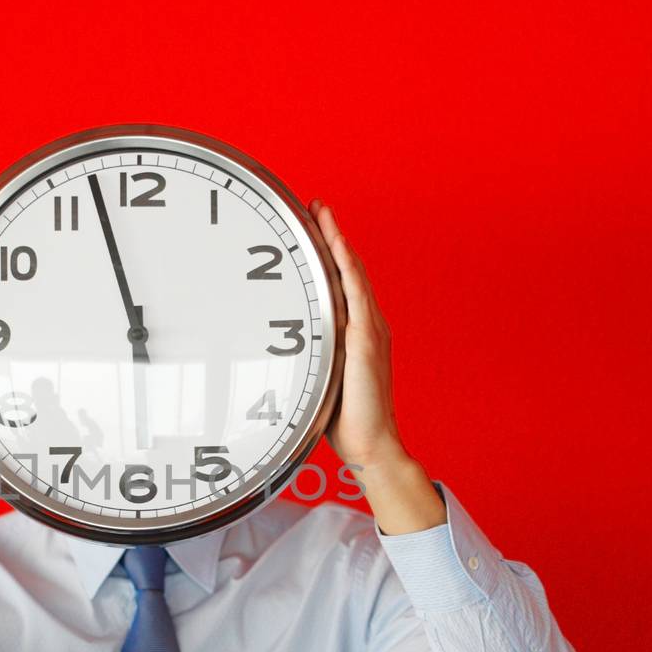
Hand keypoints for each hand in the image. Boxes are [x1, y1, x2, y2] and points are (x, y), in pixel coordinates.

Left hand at [309, 199, 401, 470]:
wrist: (370, 444)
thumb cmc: (344, 420)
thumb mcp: (322, 379)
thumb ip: (310, 357)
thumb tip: (281, 349)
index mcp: (357, 333)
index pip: (343, 283)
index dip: (331, 252)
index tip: (314, 227)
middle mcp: (367, 325)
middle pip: (348, 270)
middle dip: (332, 235)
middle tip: (315, 206)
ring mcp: (369, 331)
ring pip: (352, 275)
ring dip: (336, 241)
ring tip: (321, 213)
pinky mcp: (365, 341)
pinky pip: (356, 295)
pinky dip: (346, 267)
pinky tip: (336, 245)